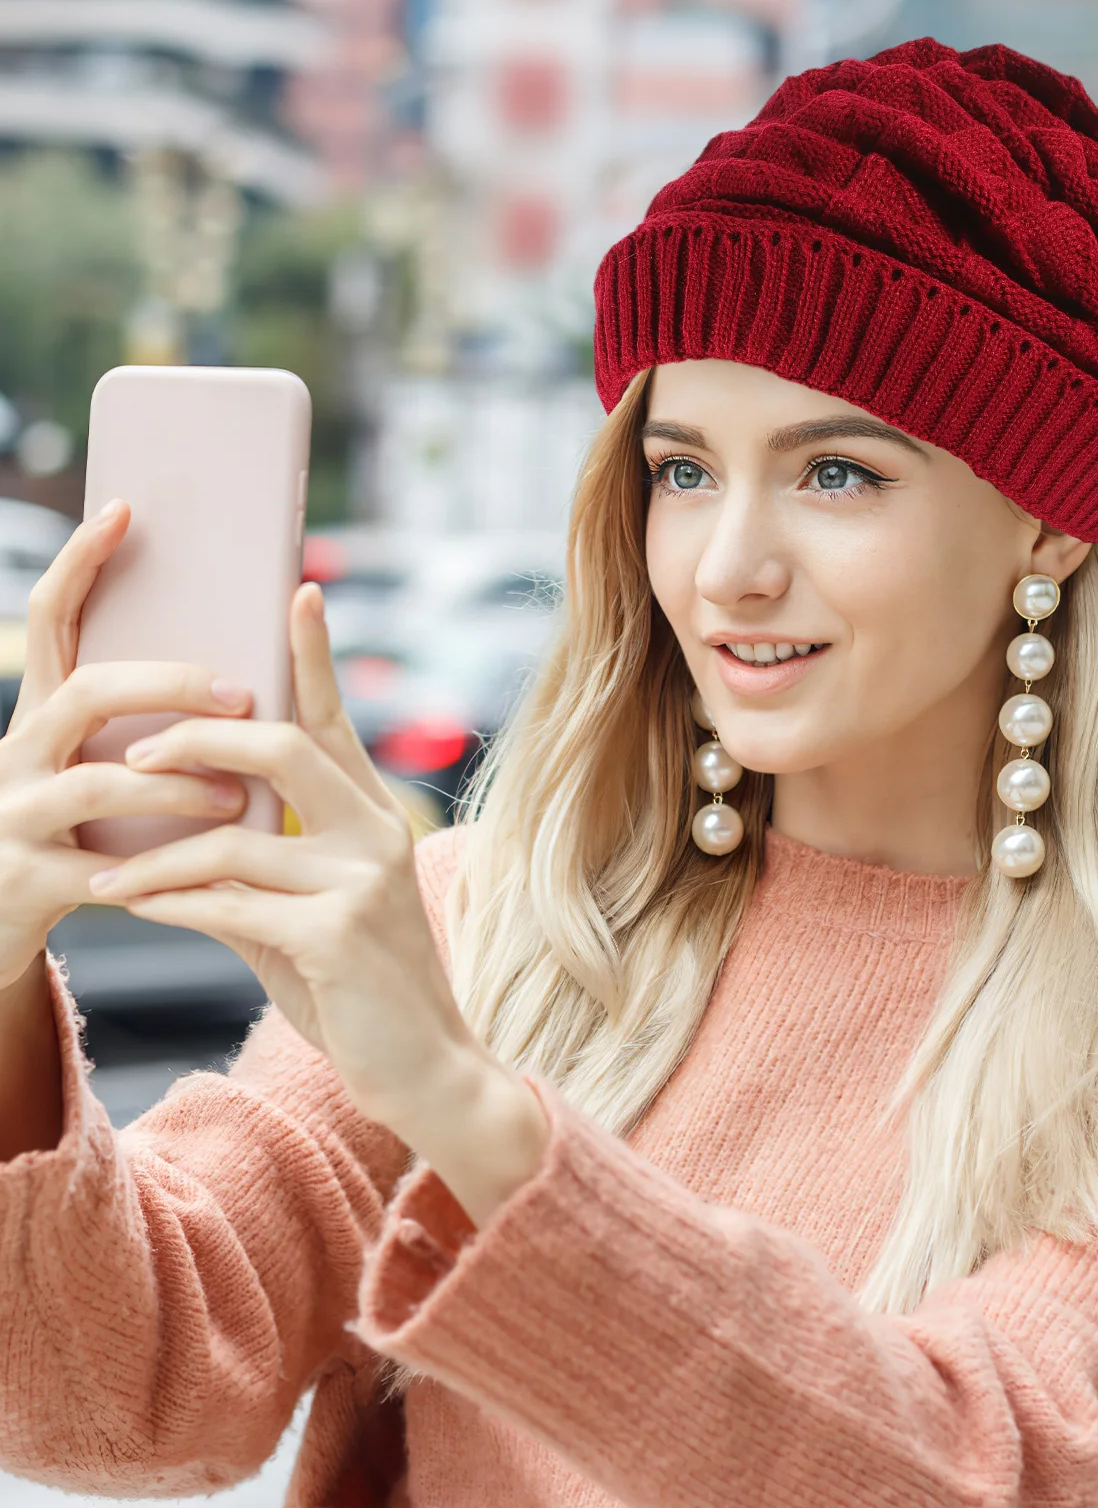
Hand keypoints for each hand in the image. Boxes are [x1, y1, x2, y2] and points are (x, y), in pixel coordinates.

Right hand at [0, 500, 252, 988]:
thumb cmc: (72, 834)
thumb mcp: (94, 769)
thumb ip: (139, 729)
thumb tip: (238, 676)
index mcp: (42, 715)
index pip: (51, 619)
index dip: (81, 562)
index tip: (125, 510)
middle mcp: (17, 753)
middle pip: (89, 693)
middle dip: (172, 687)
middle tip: (242, 694)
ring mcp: (15, 815)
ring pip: (99, 783)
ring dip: (179, 786)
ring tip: (237, 796)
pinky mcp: (27, 881)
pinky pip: (103, 871)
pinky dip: (163, 872)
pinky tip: (203, 875)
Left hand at [86, 583, 548, 1220]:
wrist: (427, 1071)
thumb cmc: (364, 992)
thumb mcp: (313, 916)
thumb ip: (264, 869)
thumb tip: (189, 840)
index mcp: (374, 820)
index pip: (338, 722)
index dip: (315, 656)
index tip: (299, 590)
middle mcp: (377, 836)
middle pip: (285, 751)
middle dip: (200, 742)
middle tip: (138, 755)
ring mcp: (362, 883)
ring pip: (237, 838)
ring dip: (157, 854)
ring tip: (107, 870)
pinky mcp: (338, 936)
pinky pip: (230, 904)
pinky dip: (172, 902)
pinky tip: (134, 905)